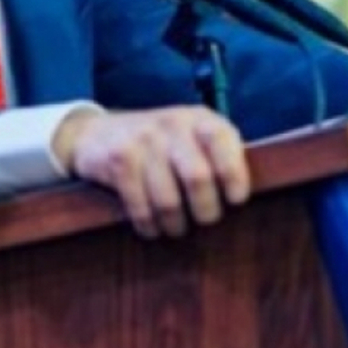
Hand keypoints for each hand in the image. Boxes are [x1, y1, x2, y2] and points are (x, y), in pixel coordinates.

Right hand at [53, 106, 250, 238]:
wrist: (97, 133)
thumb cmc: (160, 144)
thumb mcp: (191, 138)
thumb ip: (218, 156)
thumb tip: (250, 196)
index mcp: (200, 119)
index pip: (225, 142)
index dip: (235, 176)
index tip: (235, 200)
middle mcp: (173, 124)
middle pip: (199, 178)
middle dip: (206, 210)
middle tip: (205, 221)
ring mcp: (143, 141)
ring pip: (169, 200)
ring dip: (175, 225)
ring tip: (177, 228)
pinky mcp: (119, 161)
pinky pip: (140, 207)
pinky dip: (149, 226)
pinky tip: (152, 228)